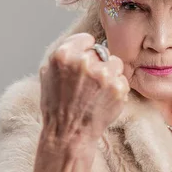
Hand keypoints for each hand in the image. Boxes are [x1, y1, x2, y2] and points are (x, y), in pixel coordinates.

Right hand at [38, 32, 129, 146]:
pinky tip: (105, 98)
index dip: (86, 51)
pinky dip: (117, 88)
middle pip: (101, 51)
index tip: (85, 62)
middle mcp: (84, 62)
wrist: (68, 133)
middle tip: (89, 82)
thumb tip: (83, 42)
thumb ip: (65, 55)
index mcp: (64, 55)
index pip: (87, 39)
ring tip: (98, 90)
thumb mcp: (48, 74)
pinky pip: (123, 79)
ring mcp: (103, 74)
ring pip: (115, 63)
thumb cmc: (57, 106)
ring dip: (110, 73)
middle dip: (97, 64)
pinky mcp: (118, 87)